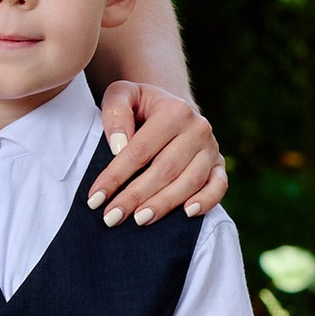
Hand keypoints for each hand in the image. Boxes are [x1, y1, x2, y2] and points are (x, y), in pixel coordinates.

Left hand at [91, 78, 225, 224]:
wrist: (170, 107)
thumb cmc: (140, 105)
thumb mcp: (122, 95)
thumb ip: (116, 112)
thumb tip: (118, 146)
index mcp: (174, 111)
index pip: (140, 150)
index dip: (116, 176)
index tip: (95, 198)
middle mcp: (198, 129)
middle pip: (165, 169)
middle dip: (136, 196)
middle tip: (111, 217)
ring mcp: (211, 148)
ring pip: (190, 181)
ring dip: (164, 204)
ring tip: (139, 220)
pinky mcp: (219, 164)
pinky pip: (218, 186)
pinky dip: (207, 201)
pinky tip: (187, 214)